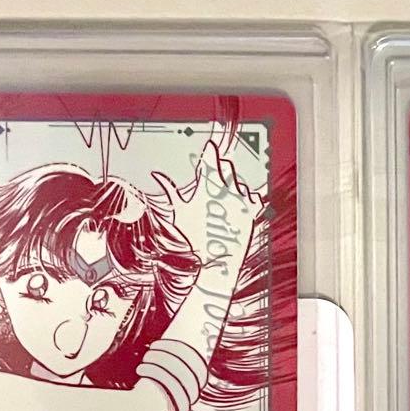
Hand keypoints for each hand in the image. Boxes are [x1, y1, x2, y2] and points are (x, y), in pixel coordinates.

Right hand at [149, 140, 261, 271]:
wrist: (217, 262)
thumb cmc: (194, 239)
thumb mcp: (179, 212)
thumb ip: (170, 190)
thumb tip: (157, 175)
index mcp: (208, 187)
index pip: (211, 159)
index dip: (210, 152)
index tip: (210, 148)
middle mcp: (227, 190)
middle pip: (227, 166)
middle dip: (220, 169)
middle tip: (212, 180)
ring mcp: (242, 200)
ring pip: (239, 181)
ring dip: (232, 185)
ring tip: (221, 201)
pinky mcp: (252, 211)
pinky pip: (253, 195)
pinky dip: (246, 197)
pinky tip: (236, 206)